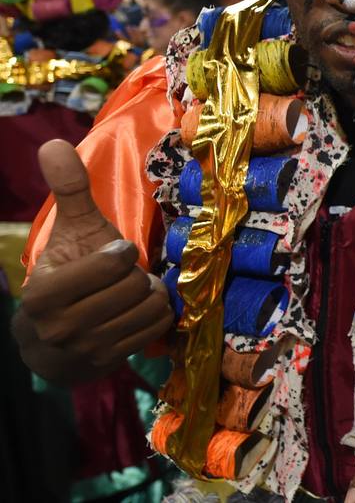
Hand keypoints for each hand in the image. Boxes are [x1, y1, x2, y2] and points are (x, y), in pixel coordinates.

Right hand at [14, 140, 172, 380]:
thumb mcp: (69, 231)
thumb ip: (67, 191)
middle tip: (120, 276)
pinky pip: (158, 326)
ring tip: (128, 292)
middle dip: (134, 274)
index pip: (113, 263)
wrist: (53, 340)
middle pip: (134, 285)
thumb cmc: (68, 273)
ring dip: (147, 293)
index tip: (112, 253)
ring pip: (149, 306)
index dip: (120, 253)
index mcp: (44, 294)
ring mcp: (87, 350)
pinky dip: (156, 313)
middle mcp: (61, 328)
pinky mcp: (111, 361)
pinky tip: (136, 310)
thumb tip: (52, 144)